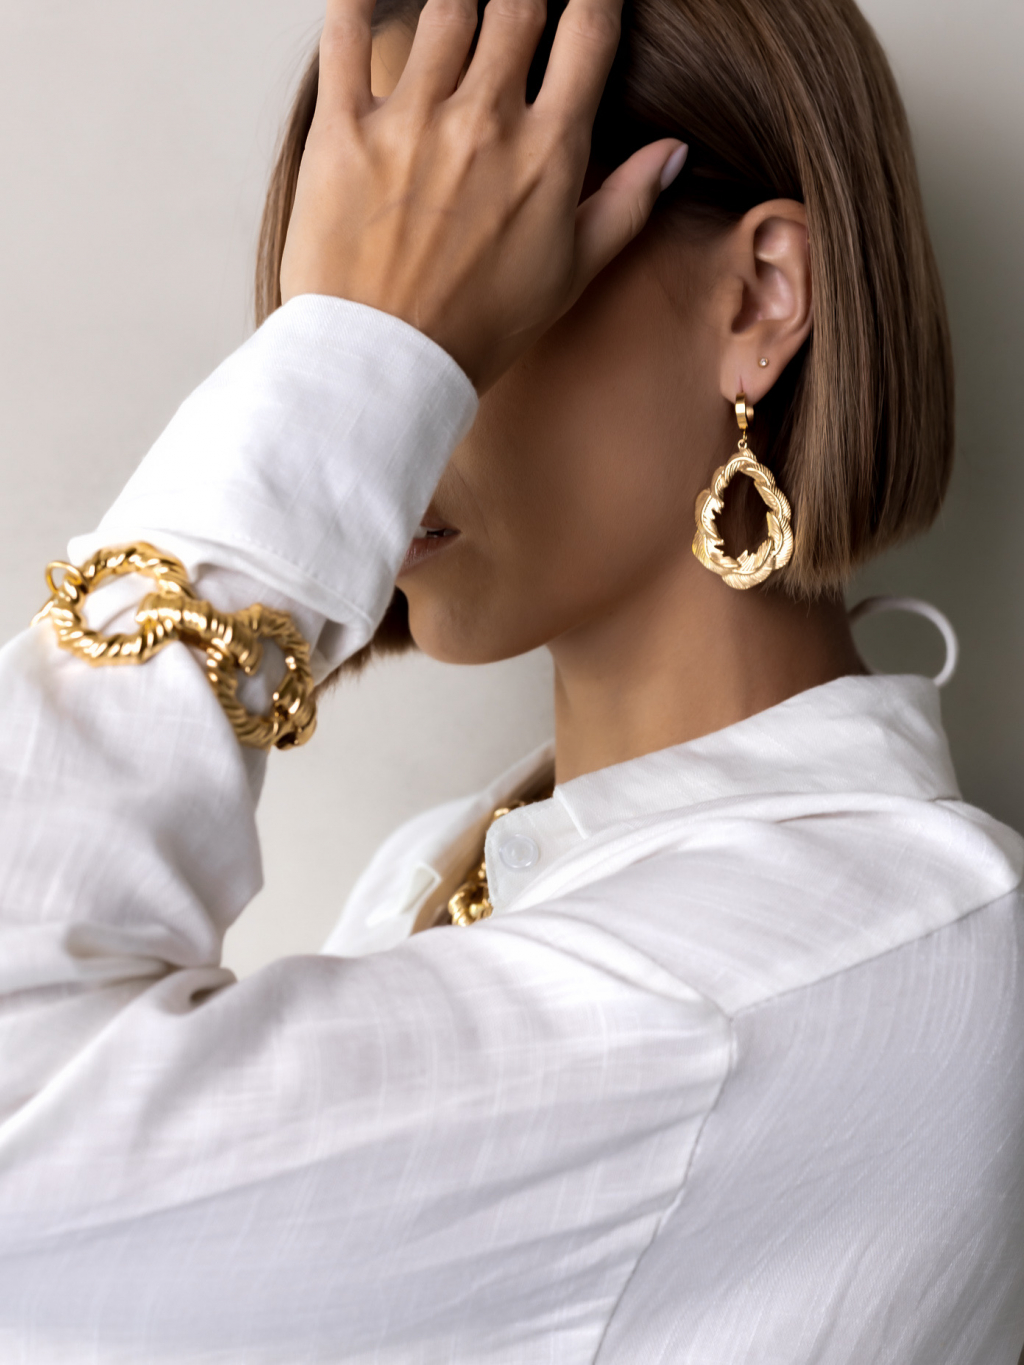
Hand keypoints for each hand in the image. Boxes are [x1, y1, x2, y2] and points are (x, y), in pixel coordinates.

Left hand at [279, 0, 685, 390]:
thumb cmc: (481, 328)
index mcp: (548, 152)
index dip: (593, 4)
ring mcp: (410, 119)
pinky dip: (357, 2)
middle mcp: (484, 121)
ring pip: (443, 7)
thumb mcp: (571, 274)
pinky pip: (346, 32)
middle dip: (523, 2)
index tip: (585, 7)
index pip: (589, 31)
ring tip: (456, 31)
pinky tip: (369, 0)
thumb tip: (674, 150)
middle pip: (516, 4)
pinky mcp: (343, 129)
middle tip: (516, 19)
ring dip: (457, 7)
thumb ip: (627, 203)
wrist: (389, 367)